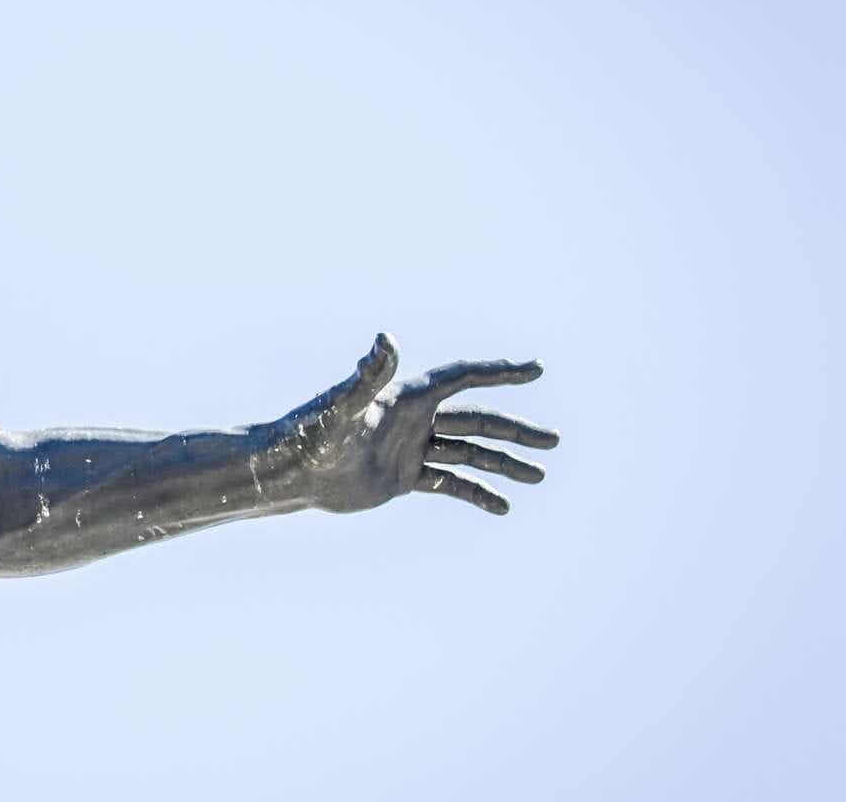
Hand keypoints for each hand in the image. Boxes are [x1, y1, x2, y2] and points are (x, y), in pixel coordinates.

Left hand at [286, 333, 556, 514]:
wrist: (290, 473)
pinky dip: (476, 494)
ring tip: (539, 476)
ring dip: (504, 464)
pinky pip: (449, 483)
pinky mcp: (403, 476)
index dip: (499, 372)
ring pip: (469, 453)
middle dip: (516, 429)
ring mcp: (411, 448)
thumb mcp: (342, 406)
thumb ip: (368, 375)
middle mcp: (414, 419)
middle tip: (555, 442)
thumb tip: (386, 338)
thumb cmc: (310, 435)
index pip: (463, 377)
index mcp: (407, 398)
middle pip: (477, 419)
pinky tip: (501, 507)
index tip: (536, 368)